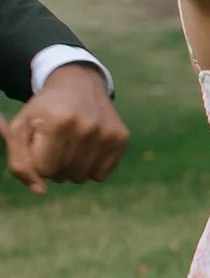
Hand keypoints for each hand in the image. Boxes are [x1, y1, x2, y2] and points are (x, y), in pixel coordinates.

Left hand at [6, 63, 128, 190]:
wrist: (79, 86)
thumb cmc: (44, 111)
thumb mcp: (20, 129)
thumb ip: (19, 163)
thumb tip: (40, 192)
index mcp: (57, 122)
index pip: (44, 170)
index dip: (38, 161)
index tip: (41, 143)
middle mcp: (86, 127)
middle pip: (64, 175)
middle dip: (54, 166)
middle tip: (56, 143)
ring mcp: (107, 133)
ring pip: (82, 177)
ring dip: (72, 169)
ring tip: (71, 147)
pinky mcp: (121, 138)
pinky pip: (101, 175)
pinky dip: (90, 168)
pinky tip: (87, 149)